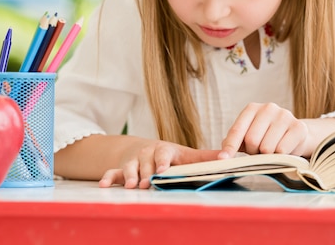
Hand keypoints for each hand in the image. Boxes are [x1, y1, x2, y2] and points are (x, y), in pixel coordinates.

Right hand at [99, 140, 219, 188]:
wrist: (145, 149)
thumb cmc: (172, 156)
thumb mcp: (188, 155)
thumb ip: (207, 157)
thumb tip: (230, 155)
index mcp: (165, 150)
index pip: (164, 153)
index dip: (163, 161)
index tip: (163, 170)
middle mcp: (148, 154)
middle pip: (146, 162)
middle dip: (146, 173)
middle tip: (146, 183)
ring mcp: (133, 161)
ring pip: (129, 167)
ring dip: (129, 176)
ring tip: (130, 186)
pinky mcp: (120, 168)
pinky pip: (112, 172)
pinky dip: (108, 178)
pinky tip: (104, 185)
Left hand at [219, 102, 310, 158]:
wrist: (295, 135)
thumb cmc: (266, 137)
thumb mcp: (247, 137)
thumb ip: (232, 143)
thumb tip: (220, 157)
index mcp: (252, 108)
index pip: (237, 130)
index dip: (229, 147)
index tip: (222, 159)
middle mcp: (268, 108)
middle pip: (252, 140)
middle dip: (254, 152)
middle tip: (259, 151)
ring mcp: (284, 116)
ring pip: (267, 147)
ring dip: (267, 155)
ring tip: (272, 149)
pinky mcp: (298, 127)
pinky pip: (282, 150)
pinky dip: (280, 156)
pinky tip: (284, 150)